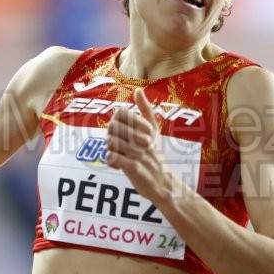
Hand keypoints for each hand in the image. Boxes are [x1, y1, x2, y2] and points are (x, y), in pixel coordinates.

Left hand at [105, 88, 169, 202]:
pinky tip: (117, 165)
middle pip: (113, 126)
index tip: (122, 131)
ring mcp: (139, 154)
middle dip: (110, 135)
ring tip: (117, 154)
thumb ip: (145, 110)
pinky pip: (112, 158)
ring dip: (110, 148)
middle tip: (117, 144)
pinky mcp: (134, 168)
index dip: (116, 122)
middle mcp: (143, 139)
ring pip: (111, 141)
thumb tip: (138, 90)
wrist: (163, 183)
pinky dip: (111, 161)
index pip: (121, 113)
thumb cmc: (154, 155)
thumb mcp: (153, 130)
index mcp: (146, 128)